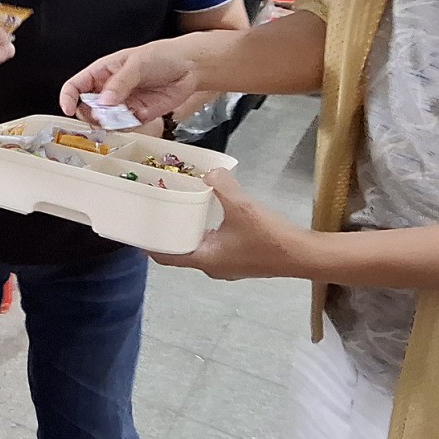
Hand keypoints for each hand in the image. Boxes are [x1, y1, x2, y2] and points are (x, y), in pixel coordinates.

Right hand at [60, 42, 198, 123]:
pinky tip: (132, 118)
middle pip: (86, 108)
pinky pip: (122, 128)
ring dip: (107, 123)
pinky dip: (123, 128)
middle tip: (101, 114)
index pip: (75, 86)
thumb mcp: (137, 63)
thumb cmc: (161, 56)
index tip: (69, 109)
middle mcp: (108, 90)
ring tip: (119, 115)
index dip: (68, 97)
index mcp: (102, 72)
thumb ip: (120, 83)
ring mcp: (121, 105)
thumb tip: (104, 101)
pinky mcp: (136, 117)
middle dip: (90, 114)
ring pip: (102, 121)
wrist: (189, 68)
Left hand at [152, 171, 319, 280]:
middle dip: (168, 232)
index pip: (165, 257)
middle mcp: (211, 266)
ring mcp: (227, 265)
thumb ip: (221, 186)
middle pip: (180, 251)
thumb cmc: (268, 237)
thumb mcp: (241, 206)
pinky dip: (206, 232)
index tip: (135, 229)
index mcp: (204, 259)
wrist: (303, 255)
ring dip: (189, 231)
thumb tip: (210, 172)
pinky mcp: (240, 260)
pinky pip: (214, 246)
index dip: (147, 245)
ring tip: (181, 208)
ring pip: (198, 248)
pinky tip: (211, 214)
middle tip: (159, 209)